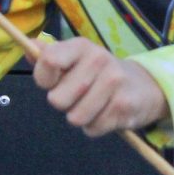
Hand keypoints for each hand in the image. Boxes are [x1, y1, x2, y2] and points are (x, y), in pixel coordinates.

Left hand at [32, 37, 169, 136]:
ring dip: (80, 117)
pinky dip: (96, 126)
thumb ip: (50, 55)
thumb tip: (28, 47)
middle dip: (64, 104)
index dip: (43, 79)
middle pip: (57, 100)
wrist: (144, 86)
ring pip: (75, 118)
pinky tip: (106, 112)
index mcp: (81, 46)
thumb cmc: (100, 73)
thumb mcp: (77, 59)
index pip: (48, 61)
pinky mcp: (123, 106)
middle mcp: (98, 59)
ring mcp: (113, 82)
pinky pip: (93, 128)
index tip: (53, 82)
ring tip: (94, 104)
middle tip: (79, 96)